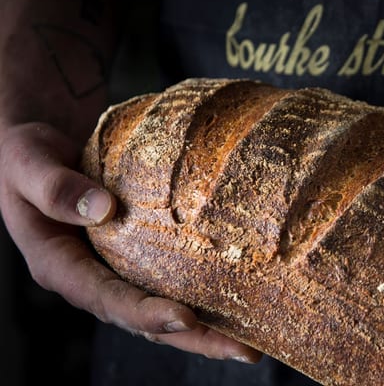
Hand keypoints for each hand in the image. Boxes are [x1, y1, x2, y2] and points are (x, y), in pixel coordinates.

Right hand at [0, 122, 261, 362]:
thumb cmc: (24, 150)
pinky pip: (172, 274)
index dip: (145, 314)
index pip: (106, 299)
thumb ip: (53, 187)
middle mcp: (92, 275)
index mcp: (60, 264)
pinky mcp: (139, 249)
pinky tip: (242, 294)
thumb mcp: (25, 161)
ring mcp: (118, 265)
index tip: (186, 319)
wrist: (40, 139)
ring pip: (164, 303)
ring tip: (253, 342)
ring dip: (207, 326)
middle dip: (194, 337)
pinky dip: (204, 287)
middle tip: (243, 351)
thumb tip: (104, 209)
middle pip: (144, 317)